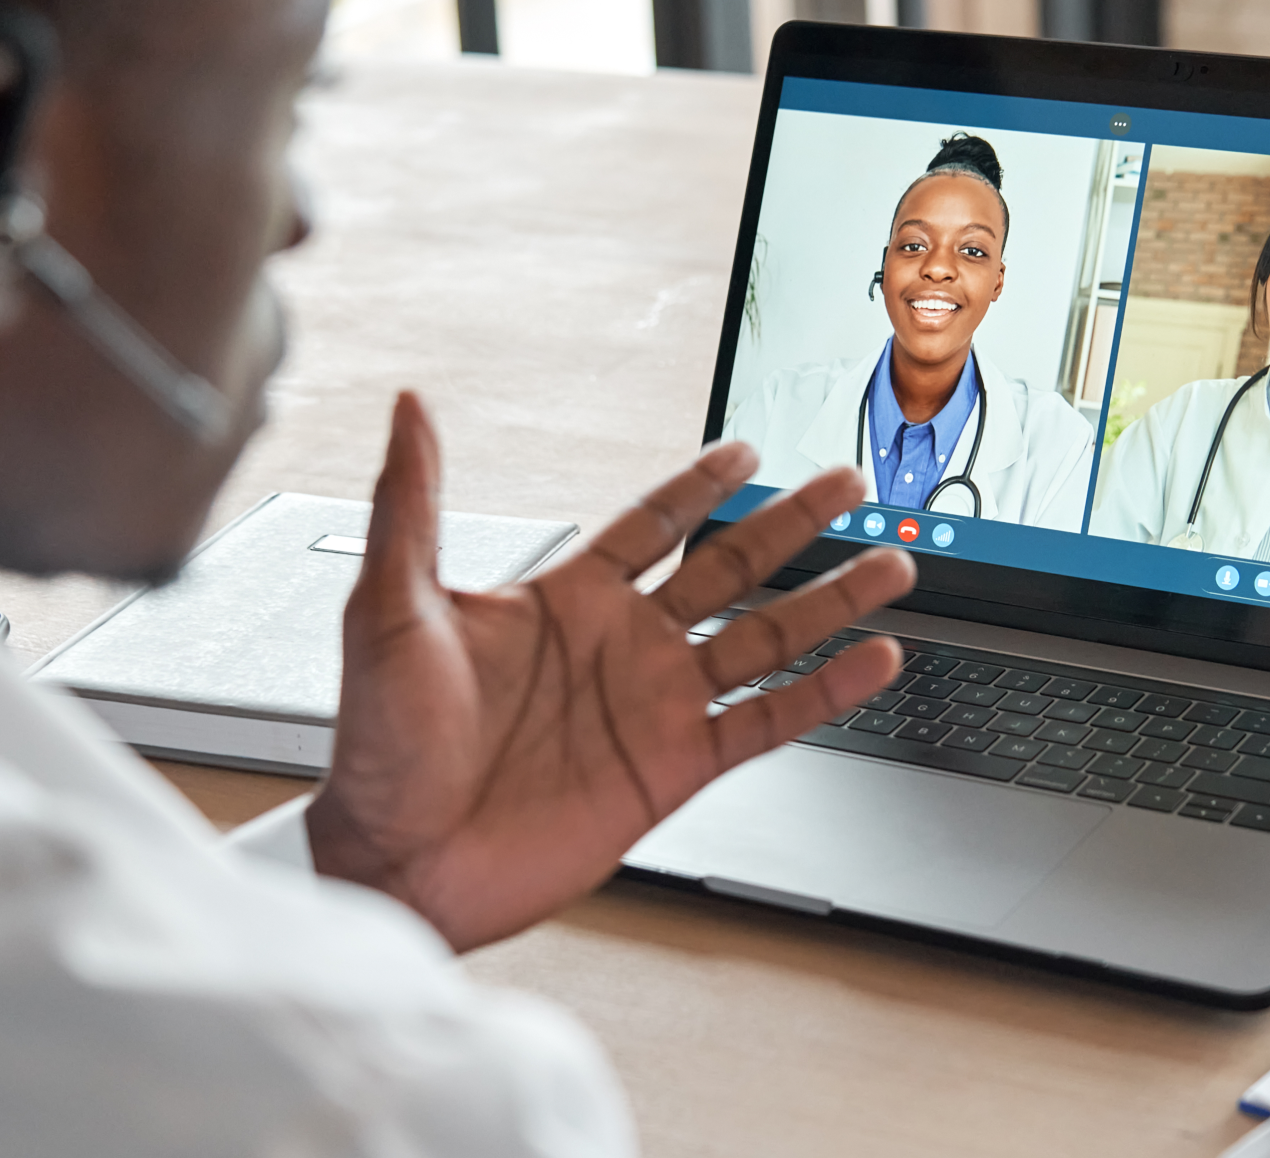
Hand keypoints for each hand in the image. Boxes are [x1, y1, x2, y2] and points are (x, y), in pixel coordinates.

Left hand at [305, 392, 916, 950]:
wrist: (396, 860)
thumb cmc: (377, 741)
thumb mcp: (390, 606)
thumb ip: (412, 503)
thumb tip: (410, 408)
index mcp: (563, 599)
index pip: (650, 525)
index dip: (699, 485)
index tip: (745, 449)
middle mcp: (620, 646)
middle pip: (729, 568)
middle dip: (791, 525)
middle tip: (848, 483)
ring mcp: (653, 706)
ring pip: (764, 639)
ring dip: (828, 602)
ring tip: (892, 564)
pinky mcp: (673, 769)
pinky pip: (766, 722)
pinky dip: (824, 693)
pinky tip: (871, 662)